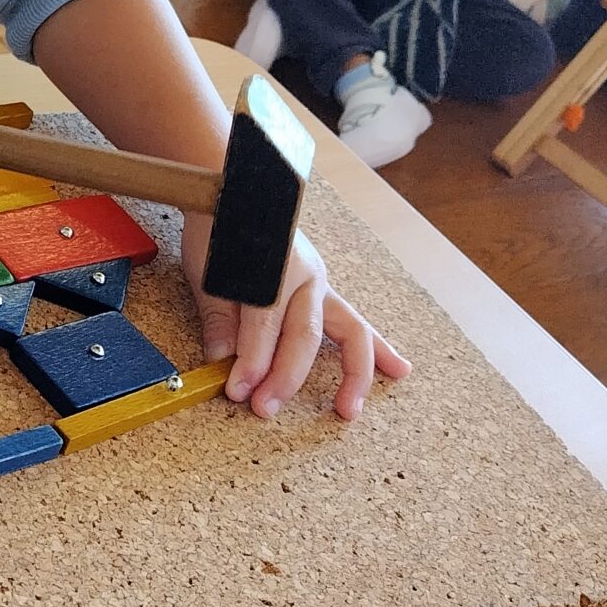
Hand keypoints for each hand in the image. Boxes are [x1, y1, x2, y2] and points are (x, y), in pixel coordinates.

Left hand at [182, 215, 410, 422]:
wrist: (238, 198)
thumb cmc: (221, 233)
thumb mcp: (209, 273)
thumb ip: (219, 318)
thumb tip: (222, 360)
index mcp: (274, 266)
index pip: (264, 323)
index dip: (251, 361)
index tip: (238, 389)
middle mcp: (306, 277)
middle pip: (304, 335)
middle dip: (285, 377)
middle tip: (265, 408)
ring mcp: (321, 285)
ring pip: (347, 332)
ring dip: (351, 373)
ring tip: (349, 408)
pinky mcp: (326, 293)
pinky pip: (356, 324)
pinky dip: (378, 349)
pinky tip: (397, 370)